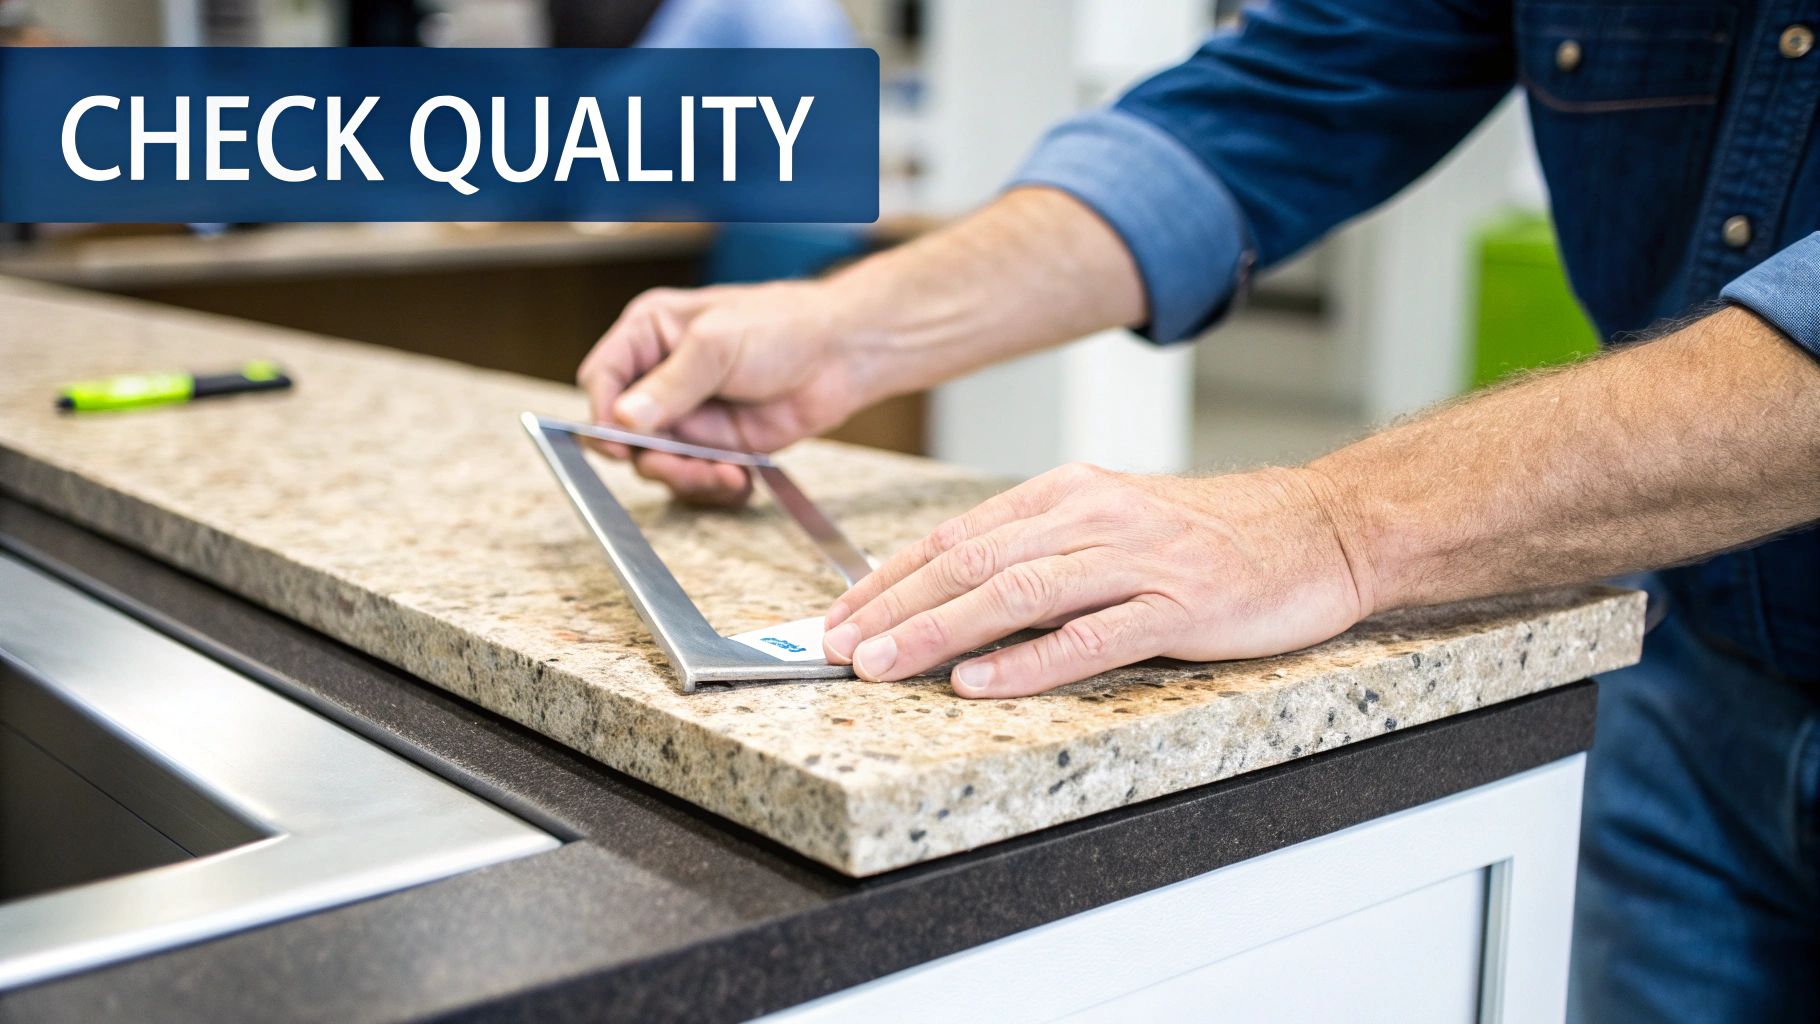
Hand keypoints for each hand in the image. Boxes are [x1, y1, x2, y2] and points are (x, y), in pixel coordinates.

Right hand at [576, 279, 881, 503]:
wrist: (840, 353)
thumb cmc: (781, 326)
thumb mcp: (716, 346)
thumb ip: (668, 385)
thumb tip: (621, 418)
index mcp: (649, 334)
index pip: (601, 378)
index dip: (600, 413)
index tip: (616, 442)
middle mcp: (661, 376)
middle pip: (623, 432)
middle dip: (652, 456)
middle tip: (684, 466)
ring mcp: (688, 414)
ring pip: (658, 461)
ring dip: (686, 476)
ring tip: (724, 475)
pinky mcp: (716, 443)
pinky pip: (695, 475)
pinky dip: (712, 484)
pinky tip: (739, 479)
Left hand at [820, 464, 1375, 697]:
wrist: (1319, 530)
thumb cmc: (1211, 537)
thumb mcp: (1112, 523)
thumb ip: (1039, 551)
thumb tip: (948, 592)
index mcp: (1068, 493)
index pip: (957, 538)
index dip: (888, 579)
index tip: (838, 617)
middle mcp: (1094, 517)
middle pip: (972, 563)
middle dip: (894, 608)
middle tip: (837, 649)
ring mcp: (1137, 561)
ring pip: (1018, 594)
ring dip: (939, 632)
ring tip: (884, 664)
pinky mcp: (1180, 607)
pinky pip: (1091, 637)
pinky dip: (1029, 662)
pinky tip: (981, 681)